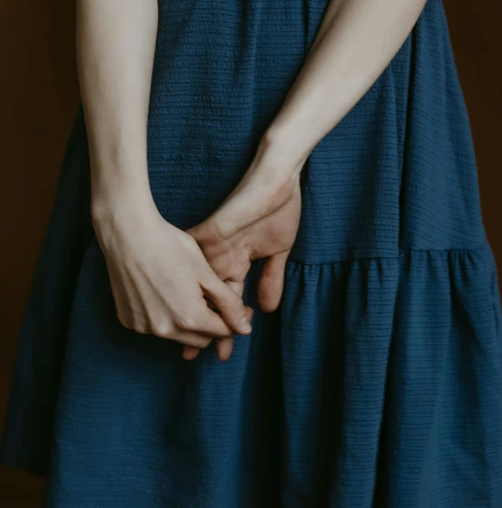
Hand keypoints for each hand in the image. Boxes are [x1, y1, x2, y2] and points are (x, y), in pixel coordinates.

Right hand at [93, 204, 252, 357]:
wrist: (127, 235)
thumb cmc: (170, 246)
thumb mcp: (206, 272)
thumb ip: (228, 303)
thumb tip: (245, 329)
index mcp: (189, 318)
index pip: (222, 333)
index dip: (234, 320)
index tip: (237, 306)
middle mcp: (165, 330)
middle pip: (201, 339)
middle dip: (211, 323)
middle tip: (212, 299)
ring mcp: (143, 328)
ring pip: (177, 335)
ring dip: (187, 321)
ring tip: (186, 291)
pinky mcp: (128, 321)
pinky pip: (154, 327)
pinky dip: (163, 316)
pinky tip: (162, 292)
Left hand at [183, 151, 302, 360]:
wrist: (278, 176)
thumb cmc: (280, 206)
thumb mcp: (278, 250)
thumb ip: (271, 278)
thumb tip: (265, 311)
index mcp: (236, 261)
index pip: (226, 301)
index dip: (223, 327)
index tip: (221, 353)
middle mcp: (221, 257)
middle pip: (206, 300)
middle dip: (201, 329)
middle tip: (192, 359)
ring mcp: (214, 245)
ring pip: (198, 286)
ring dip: (195, 314)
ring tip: (187, 342)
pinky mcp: (212, 231)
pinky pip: (198, 261)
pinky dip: (195, 285)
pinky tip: (186, 307)